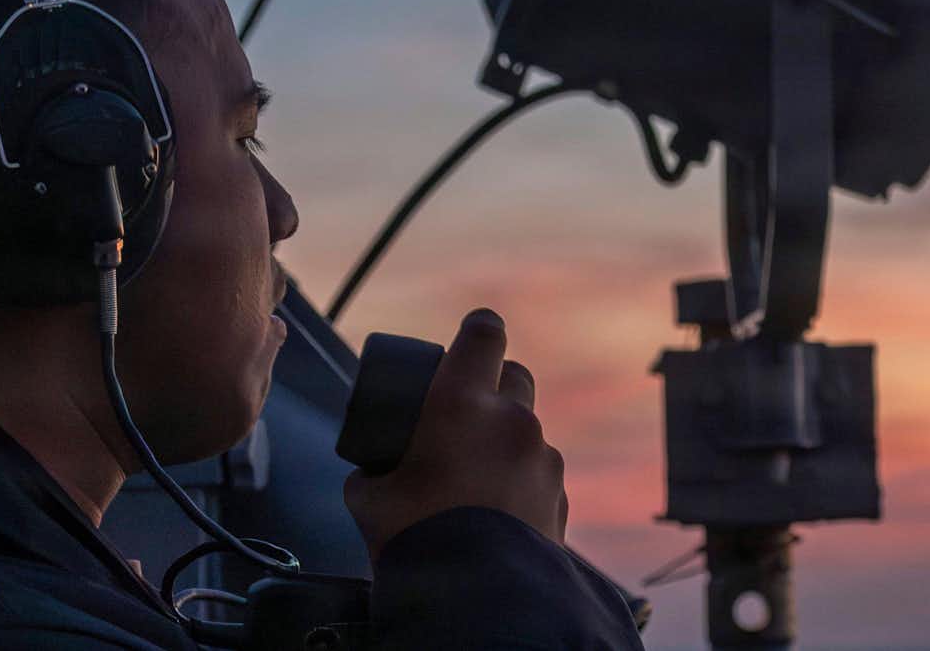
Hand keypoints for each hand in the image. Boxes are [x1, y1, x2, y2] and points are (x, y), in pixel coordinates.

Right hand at [344, 308, 568, 557]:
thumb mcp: (369, 498)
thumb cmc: (416, 540)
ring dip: (508, 438)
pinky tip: (498, 510)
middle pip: (516, 374)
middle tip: (469, 408)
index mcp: (461, 404)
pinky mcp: (560, 496)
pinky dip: (522, 479)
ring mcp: (543, 458)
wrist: (477, 599)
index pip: (483, 334)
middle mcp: (512, 422)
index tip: (469, 338)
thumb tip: (370, 472)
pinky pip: (541, 472)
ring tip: (478, 475)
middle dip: (495, 383)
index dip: (477, 330)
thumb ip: (371, 471)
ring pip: (530, 429)